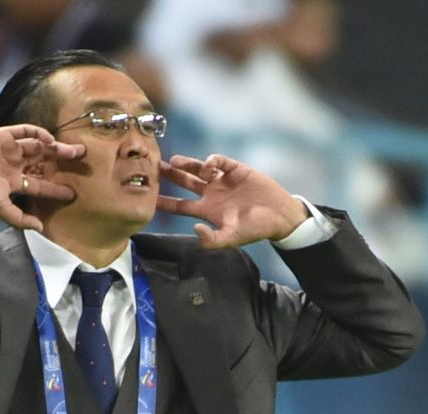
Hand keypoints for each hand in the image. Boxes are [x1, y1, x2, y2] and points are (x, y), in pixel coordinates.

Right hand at [0, 125, 85, 230]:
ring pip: (39, 146)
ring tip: (71, 150)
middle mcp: (16, 164)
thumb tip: (41, 228)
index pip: (40, 185)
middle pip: (44, 162)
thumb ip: (21, 219)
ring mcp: (11, 149)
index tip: (73, 192)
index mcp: (15, 181)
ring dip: (55, 147)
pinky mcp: (5, 135)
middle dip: (62, 160)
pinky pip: (26, 131)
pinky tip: (49, 140)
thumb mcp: (2, 209)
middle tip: (81, 158)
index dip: (56, 188)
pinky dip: (39, 134)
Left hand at [157, 154, 308, 247]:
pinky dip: (212, 161)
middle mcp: (211, 194)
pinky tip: (210, 166)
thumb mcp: (232, 238)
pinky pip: (220, 161)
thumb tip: (194, 229)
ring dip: (186, 164)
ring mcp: (222, 180)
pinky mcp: (236, 169)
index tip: (147, 197)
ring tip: (174, 162)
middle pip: (184, 183)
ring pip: (198, 169)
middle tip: (153, 168)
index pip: (179, 206)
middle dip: (169, 176)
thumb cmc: (256, 229)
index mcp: (207, 211)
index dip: (164, 202)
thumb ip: (212, 240)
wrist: (280, 216)